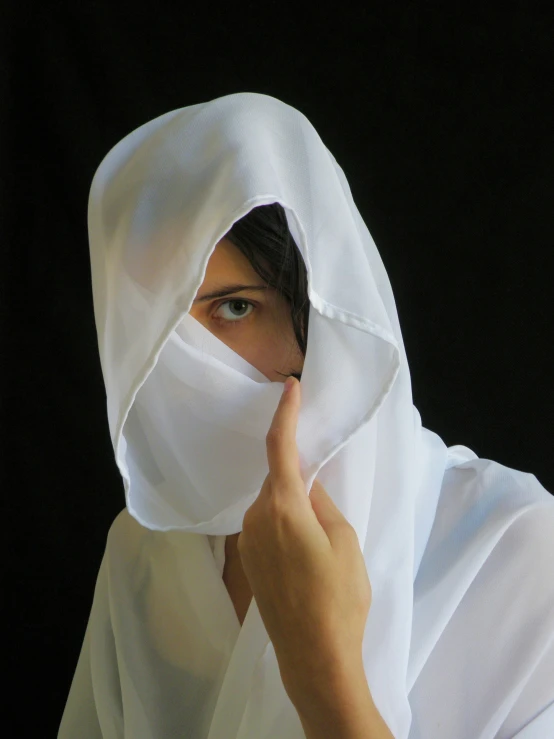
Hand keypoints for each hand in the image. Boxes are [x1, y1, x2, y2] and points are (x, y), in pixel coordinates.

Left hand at [237, 377, 371, 699]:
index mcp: (282, 507)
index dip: (285, 413)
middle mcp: (256, 518)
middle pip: (277, 479)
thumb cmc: (338, 598)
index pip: (279, 447)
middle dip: (299, 476)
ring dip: (293, 505)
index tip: (290, 387)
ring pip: (273, 504)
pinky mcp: (248, 561)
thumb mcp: (344, 541)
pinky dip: (285, 523)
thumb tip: (307, 486)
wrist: (314, 656)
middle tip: (327, 496)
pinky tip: (305, 552)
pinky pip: (267, 525)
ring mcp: (248, 541)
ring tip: (322, 540)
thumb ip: (322, 504)